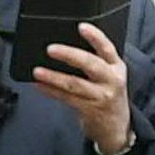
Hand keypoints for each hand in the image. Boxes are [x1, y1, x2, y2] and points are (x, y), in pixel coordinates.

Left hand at [28, 20, 134, 154]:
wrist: (117, 127)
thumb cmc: (107, 95)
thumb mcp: (109, 75)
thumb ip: (94, 61)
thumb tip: (64, 47)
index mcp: (116, 66)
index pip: (107, 48)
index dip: (95, 36)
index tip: (81, 26)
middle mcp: (111, 80)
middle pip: (90, 64)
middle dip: (69, 55)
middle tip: (50, 49)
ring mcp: (101, 96)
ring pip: (75, 84)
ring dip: (54, 77)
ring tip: (38, 71)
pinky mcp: (90, 110)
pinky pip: (67, 98)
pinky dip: (51, 91)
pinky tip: (40, 85)